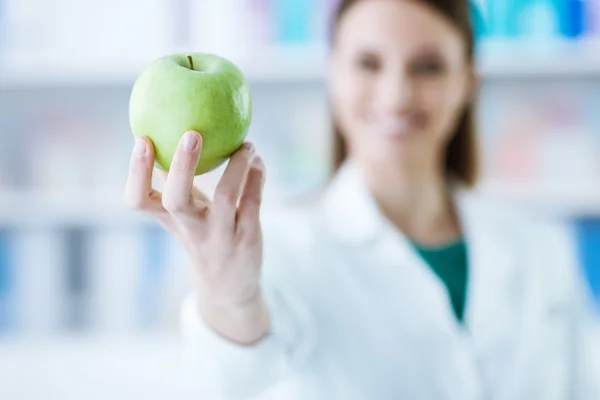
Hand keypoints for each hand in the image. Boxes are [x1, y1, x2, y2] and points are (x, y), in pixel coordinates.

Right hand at [124, 131, 268, 343]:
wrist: (228, 288)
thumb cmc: (201, 238)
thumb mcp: (182, 217)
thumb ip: (176, 183)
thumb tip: (173, 132)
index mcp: (169, 222)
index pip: (138, 201)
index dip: (136, 172)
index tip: (141, 140)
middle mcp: (191, 230)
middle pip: (176, 200)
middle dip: (181, 166)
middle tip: (192, 133)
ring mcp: (220, 236)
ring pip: (224, 197)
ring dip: (235, 165)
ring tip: (245, 144)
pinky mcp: (247, 238)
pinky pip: (252, 201)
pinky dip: (256, 176)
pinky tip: (257, 160)